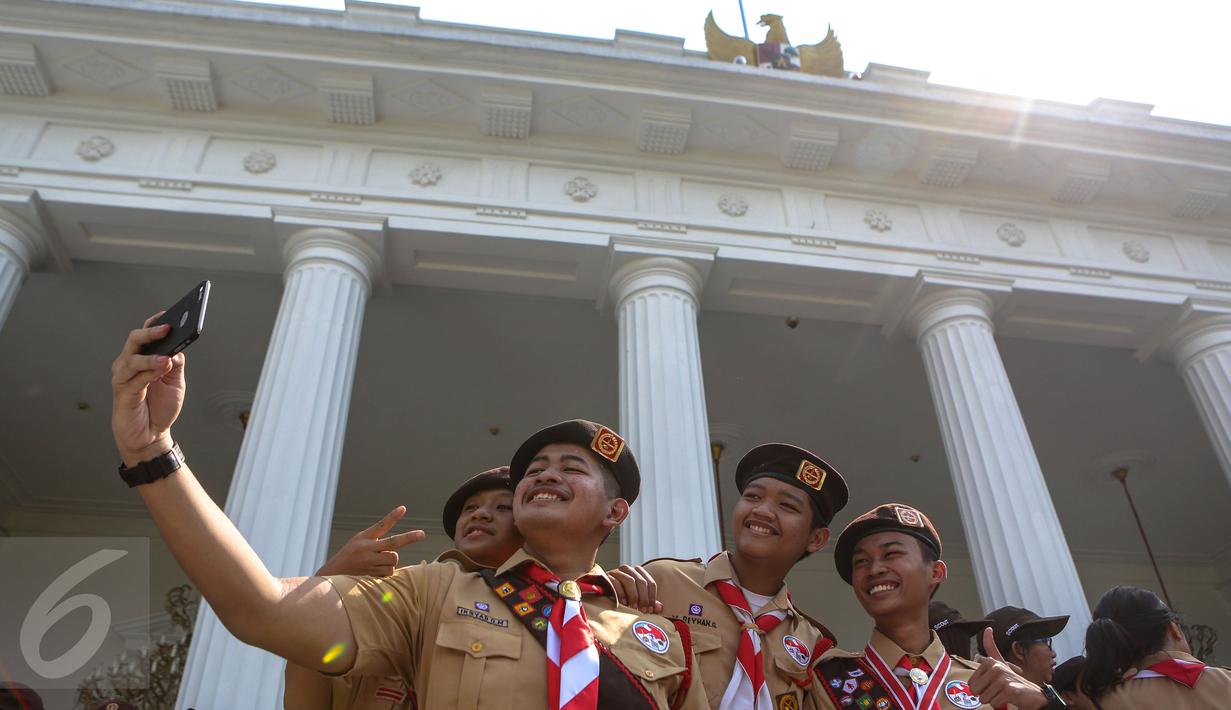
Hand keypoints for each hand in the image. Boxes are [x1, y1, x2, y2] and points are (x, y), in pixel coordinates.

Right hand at [111, 314, 184, 465]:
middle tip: (167, 328)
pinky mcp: (123, 393)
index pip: (145, 336)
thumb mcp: (174, 382)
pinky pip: (135, 379)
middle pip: (135, 341)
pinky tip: (161, 369)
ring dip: (151, 357)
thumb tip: (178, 347)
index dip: (154, 324)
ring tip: (167, 357)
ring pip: (133, 359)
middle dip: (151, 333)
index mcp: (141, 359)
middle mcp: (128, 364)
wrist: (151, 435)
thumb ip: (176, 363)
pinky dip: (149, 373)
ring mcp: (123, 378)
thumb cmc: (159, 407)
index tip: (167, 314)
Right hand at [316, 506, 425, 576]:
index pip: (381, 525)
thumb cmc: (350, 555)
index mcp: (364, 537)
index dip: (392, 517)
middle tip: (422, 534)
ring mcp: (369, 562)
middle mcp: (367, 548)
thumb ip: (376, 540)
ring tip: (378, 561)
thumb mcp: (359, 541)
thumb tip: (397, 545)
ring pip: (393, 559)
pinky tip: (376, 570)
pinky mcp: (371, 574)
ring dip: (391, 560)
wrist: (332, 575)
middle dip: (409, 538)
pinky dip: (387, 571)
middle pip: (393, 543)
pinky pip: (389, 571)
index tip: (403, 508)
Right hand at [608, 564, 661, 613]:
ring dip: (633, 596)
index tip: (650, 610)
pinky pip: (616, 583)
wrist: (602, 594)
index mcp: (639, 573)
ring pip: (630, 581)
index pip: (651, 583)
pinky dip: (621, 594)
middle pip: (641, 582)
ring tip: (633, 608)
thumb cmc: (623, 597)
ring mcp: (617, 571)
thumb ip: (648, 602)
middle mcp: (629, 569)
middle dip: (643, 598)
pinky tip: (623, 603)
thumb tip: (659, 608)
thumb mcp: (637, 600)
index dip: (652, 597)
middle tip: (643, 611)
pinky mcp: (607, 576)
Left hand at [968, 627, 1048, 709]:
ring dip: (993, 700)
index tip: (990, 685)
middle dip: (985, 695)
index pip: (971, 684)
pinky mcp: (1010, 690)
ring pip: (984, 698)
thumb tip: (987, 628)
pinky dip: (1000, 704)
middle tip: (996, 691)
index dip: (980, 688)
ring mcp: (1003, 678)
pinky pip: (994, 703)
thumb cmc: (1013, 679)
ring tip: (1003, 694)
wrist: (1033, 693)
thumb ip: (991, 647)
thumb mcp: (1000, 662)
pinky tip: (1008, 698)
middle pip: (975, 691)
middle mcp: (995, 667)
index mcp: (989, 661)